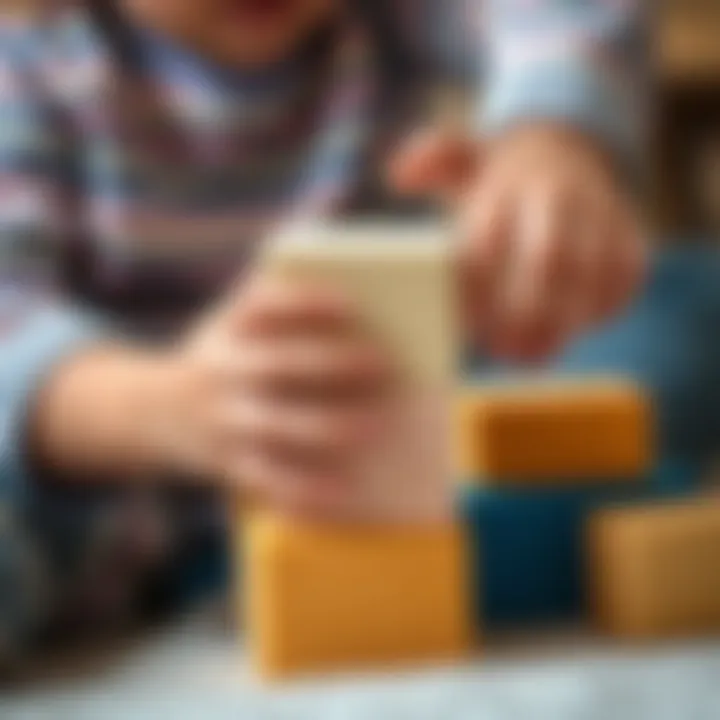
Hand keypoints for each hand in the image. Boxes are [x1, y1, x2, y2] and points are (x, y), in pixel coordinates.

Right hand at [34, 280, 392, 516]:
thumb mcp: (231, 320)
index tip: (350, 304)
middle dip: (331, 364)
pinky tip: (343, 491)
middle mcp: (223, 372)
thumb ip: (275, 300)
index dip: (306, 303)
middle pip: (278, 364)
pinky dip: (305, 490)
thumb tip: (343, 290)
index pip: (266, 306)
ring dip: (326, 427)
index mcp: (229, 330)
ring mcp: (225, 421)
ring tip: (373, 426)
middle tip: (384, 364)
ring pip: (276, 427)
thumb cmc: (223, 356)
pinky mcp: (230, 464)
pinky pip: (268, 481)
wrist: (152, 412)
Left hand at [390, 124, 646, 360]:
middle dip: (524, 312)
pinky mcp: (631, 233)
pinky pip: (627, 276)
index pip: (486, 241)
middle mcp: (558, 196)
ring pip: (592, 272)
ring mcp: (601, 213)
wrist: (567, 147)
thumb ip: (429, 162)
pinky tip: (573, 333)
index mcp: (508, 184)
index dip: (474, 288)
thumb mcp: (461, 157)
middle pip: (548, 257)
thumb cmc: (499, 175)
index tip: (460, 324)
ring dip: (563, 322)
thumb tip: (398, 176)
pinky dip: (604, 309)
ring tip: (534, 357)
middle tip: (501, 353)